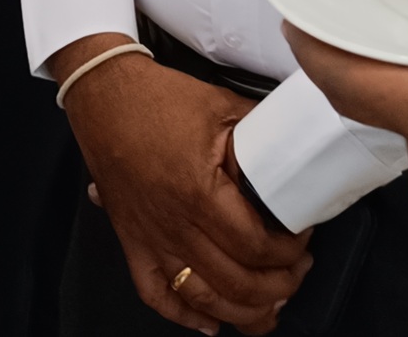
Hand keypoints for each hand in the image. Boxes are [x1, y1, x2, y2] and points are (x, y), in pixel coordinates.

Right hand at [57, 46, 310, 333]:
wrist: (104, 94)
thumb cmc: (157, 97)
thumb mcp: (222, 106)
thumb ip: (260, 134)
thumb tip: (295, 149)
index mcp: (199, 192)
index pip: (255, 246)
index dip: (288, 252)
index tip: (303, 239)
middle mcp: (174, 224)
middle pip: (235, 282)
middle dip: (277, 287)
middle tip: (297, 272)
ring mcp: (150, 237)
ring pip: (202, 297)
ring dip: (241, 311)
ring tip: (269, 307)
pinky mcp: (131, 240)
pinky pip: (155, 293)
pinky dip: (183, 315)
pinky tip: (209, 322)